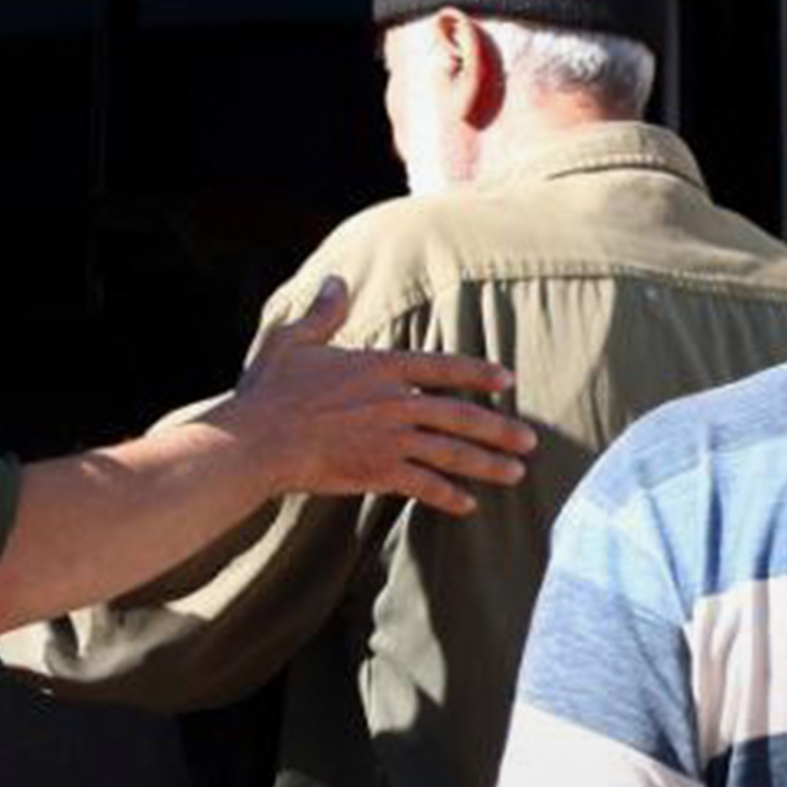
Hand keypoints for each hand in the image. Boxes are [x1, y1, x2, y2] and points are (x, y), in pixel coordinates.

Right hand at [228, 276, 535, 514]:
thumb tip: (335, 281)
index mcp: (379, 367)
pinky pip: (424, 485)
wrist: (256, 439)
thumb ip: (323, 313)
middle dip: (499, 429)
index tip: (506, 379)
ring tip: (517, 474)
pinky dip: (448, 496)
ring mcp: (389, 438)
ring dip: (488, 465)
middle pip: (460, 414)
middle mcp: (394, 402)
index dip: (477, 372)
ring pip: (451, 452)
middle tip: (530, 441)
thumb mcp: (292, 340)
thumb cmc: (270, 391)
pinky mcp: (377, 471)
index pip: (441, 366)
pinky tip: (468, 505)